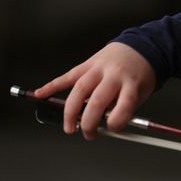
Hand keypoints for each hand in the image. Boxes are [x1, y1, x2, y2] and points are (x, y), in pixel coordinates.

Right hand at [34, 42, 155, 139]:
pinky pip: (68, 76)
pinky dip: (52, 86)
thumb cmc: (139, 74)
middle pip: (98, 100)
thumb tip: (105, 128)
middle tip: (88, 134)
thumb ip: (124, 109)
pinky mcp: (88, 64)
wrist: (140, 47)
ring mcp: (99, 68)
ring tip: (69, 127)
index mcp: (132, 83)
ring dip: (71, 111)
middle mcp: (114, 74)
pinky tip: (40, 94)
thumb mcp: (141, 93)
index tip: (112, 129)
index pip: (124, 104)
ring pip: (80, 89)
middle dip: (89, 121)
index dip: (117, 121)